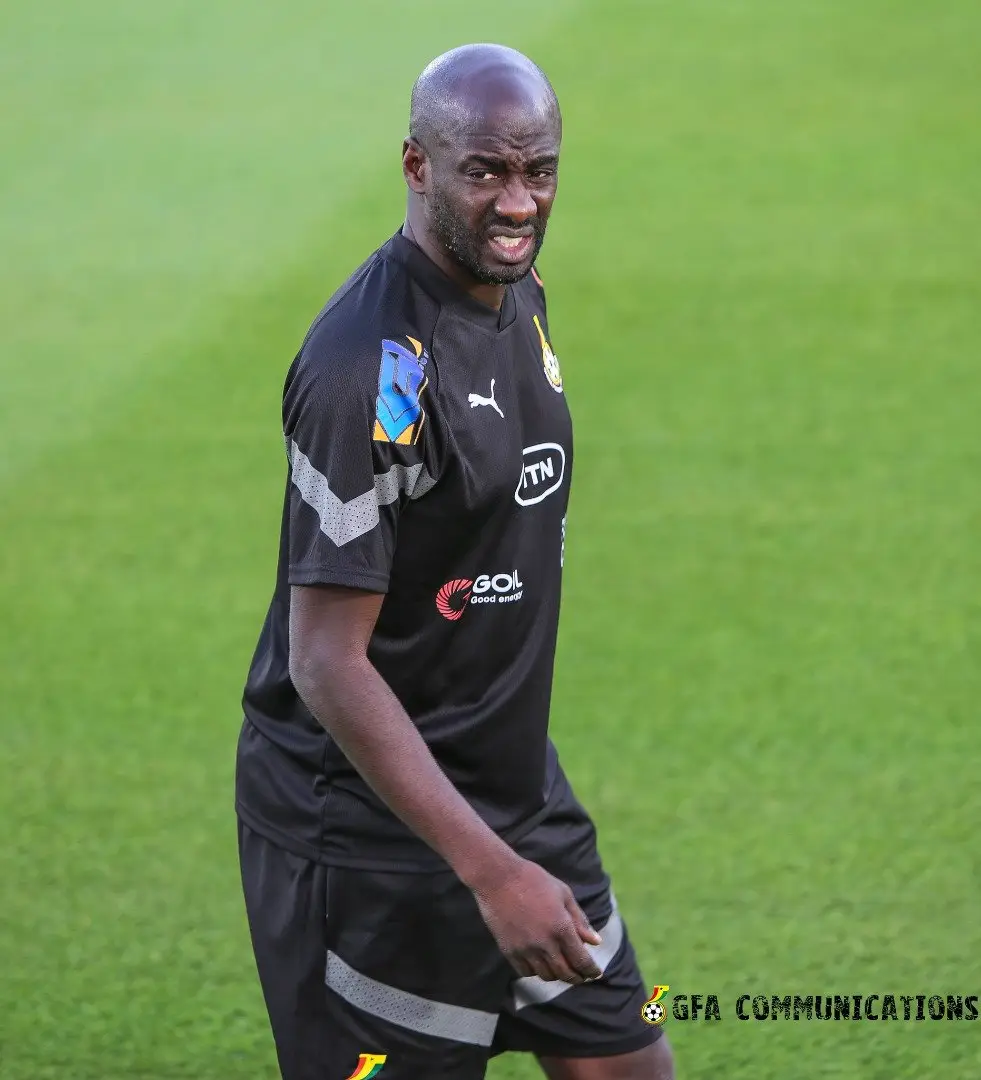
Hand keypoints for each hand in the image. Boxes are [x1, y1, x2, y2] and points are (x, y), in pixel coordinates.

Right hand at [470, 856, 602, 983]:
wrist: (498, 877)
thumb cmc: (533, 879)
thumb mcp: (563, 893)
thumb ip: (580, 919)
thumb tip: (596, 941)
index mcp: (561, 928)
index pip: (581, 960)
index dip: (591, 971)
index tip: (596, 974)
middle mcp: (545, 944)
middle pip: (565, 973)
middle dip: (577, 977)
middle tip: (581, 976)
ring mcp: (525, 950)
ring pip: (546, 975)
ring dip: (557, 975)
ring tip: (561, 969)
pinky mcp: (509, 951)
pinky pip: (525, 972)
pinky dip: (536, 972)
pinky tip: (540, 964)